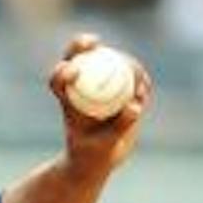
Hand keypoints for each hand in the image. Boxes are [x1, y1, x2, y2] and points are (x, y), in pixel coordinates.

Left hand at [48, 32, 150, 175]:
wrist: (101, 159)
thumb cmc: (93, 155)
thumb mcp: (103, 146)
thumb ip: (119, 126)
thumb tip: (135, 105)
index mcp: (67, 97)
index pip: (60, 78)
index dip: (62, 71)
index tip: (72, 72)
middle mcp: (83, 84)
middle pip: (79, 57)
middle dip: (83, 43)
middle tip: (94, 43)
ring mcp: (103, 82)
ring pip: (111, 61)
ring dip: (123, 63)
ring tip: (135, 82)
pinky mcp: (121, 84)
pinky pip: (132, 75)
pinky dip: (138, 78)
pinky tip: (143, 88)